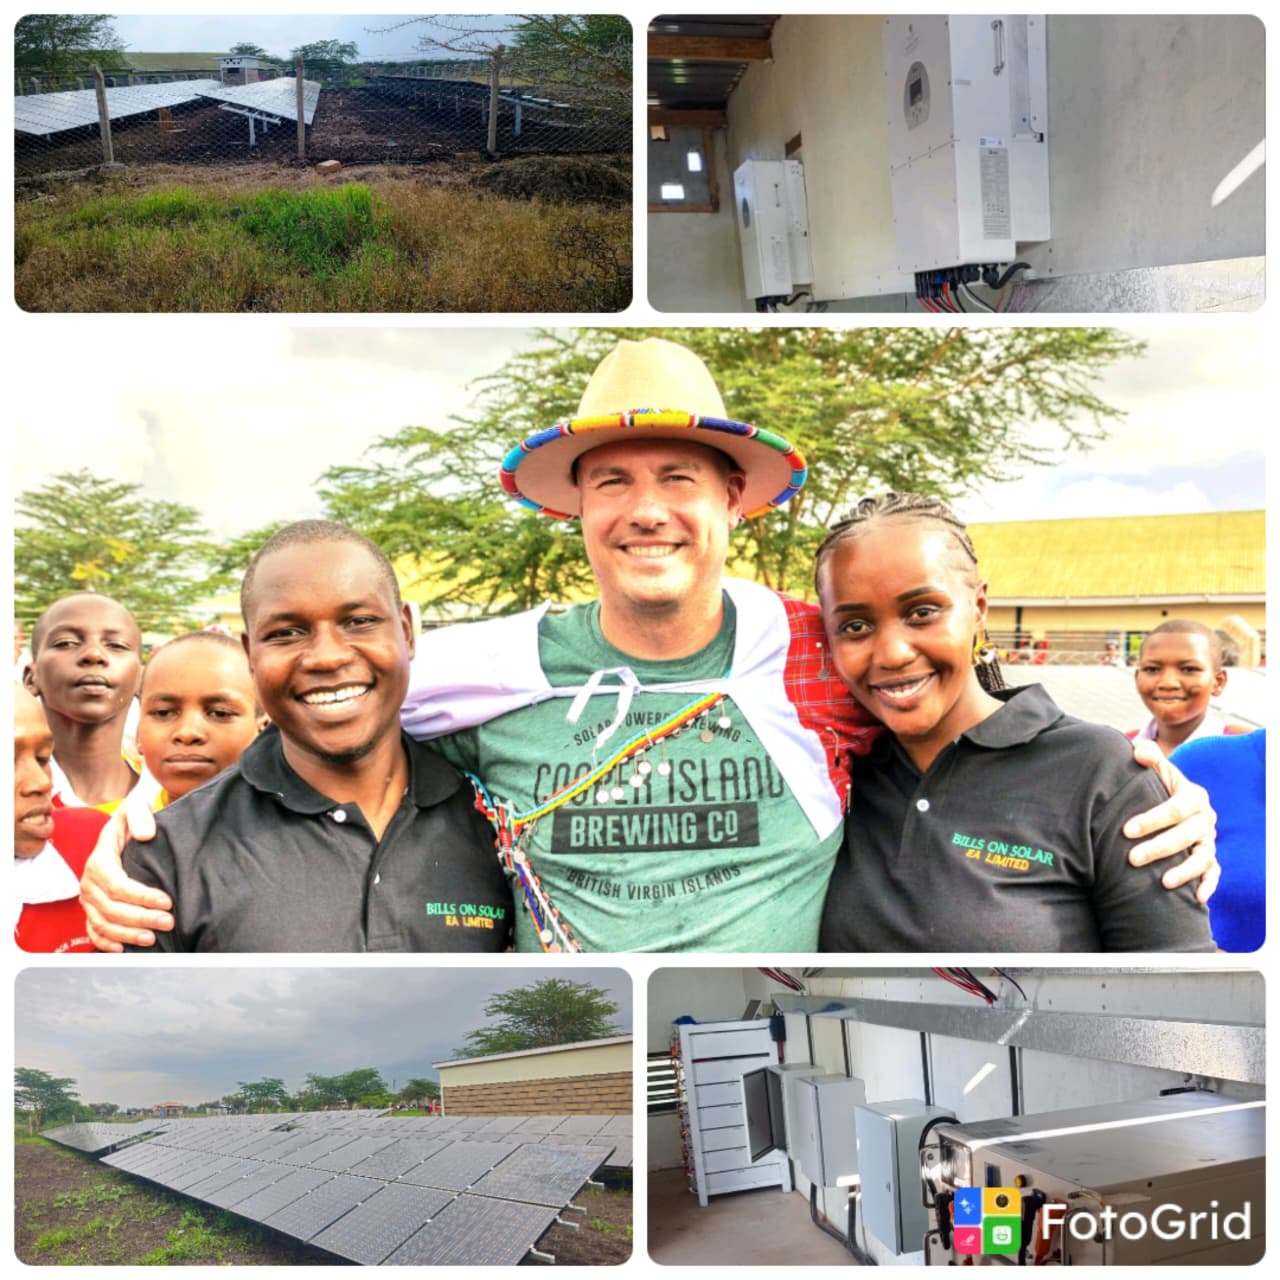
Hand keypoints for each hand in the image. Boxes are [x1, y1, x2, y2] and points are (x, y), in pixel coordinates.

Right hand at [79, 792, 173, 950]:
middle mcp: (90, 881)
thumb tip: (146, 834)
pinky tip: (123, 949)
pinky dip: (106, 942)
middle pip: (112, 908)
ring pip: (104, 922)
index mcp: (100, 860)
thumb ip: (140, 815)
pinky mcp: (92, 909)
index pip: (118, 885)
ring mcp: (89, 898)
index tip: (167, 901)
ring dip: (128, 934)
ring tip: (153, 938)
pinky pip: (93, 931)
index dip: (141, 896)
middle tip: (168, 922)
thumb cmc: (132, 821)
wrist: (124, 829)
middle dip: (141, 918)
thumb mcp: (136, 808)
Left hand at [1124, 739, 1218, 903]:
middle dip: (1159, 848)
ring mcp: (1209, 840)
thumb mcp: (1158, 770)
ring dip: (1184, 871)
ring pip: (1202, 858)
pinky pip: (1214, 873)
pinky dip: (1208, 886)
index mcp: (1193, 796)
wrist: (1176, 801)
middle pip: (1186, 836)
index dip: (1151, 820)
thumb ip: (1149, 758)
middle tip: (1133, 858)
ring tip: (1164, 883)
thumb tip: (1138, 752)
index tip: (1125, 830)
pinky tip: (1197, 899)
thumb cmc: (1159, 786)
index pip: (1174, 809)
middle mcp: (1205, 819)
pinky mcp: (1211, 858)